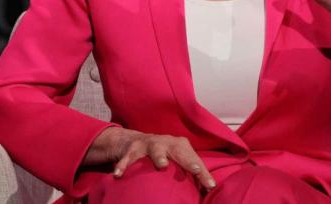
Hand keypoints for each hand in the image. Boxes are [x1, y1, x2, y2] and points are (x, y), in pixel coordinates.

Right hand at [89, 127, 216, 190]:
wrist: (137, 141)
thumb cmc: (165, 154)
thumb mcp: (179, 159)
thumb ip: (194, 173)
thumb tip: (211, 188)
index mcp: (180, 145)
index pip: (194, 159)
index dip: (203, 172)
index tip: (210, 185)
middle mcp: (166, 142)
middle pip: (179, 149)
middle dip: (187, 159)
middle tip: (196, 169)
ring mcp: (149, 144)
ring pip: (155, 148)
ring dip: (160, 156)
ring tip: (163, 165)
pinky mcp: (132, 149)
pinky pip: (128, 158)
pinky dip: (123, 165)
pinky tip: (118, 175)